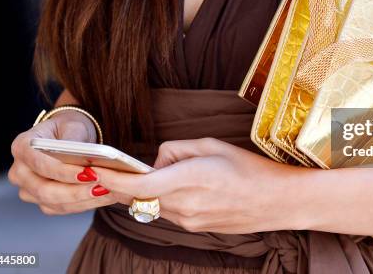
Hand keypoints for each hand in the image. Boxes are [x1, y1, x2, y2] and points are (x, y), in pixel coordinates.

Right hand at [8, 111, 115, 214]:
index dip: (63, 171)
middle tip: (103, 186)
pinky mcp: (42, 201)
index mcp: (21, 147)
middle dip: (76, 191)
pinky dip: (85, 204)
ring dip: (83, 200)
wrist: (67, 137)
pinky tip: (104, 196)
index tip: (88, 173)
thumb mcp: (73, 125)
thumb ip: (75, 139)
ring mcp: (28, 189)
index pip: (40, 163)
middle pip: (44, 189)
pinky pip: (62, 208)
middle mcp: (19, 171)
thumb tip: (86, 156)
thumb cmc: (69, 128)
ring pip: (54, 203)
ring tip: (109, 191)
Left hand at [94, 138, 307, 232]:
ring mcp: (189, 221)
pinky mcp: (196, 228)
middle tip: (116, 168)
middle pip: (139, 196)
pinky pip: (169, 212)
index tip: (94, 171)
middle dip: (126, 182)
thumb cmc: (250, 169)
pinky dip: (164, 198)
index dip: (111, 178)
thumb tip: (157, 161)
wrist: (278, 201)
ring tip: (169, 172)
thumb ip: (176, 150)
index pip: (136, 183)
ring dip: (148, 190)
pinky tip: (184, 186)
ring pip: (152, 204)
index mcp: (187, 180)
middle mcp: (183, 206)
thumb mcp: (212, 145)